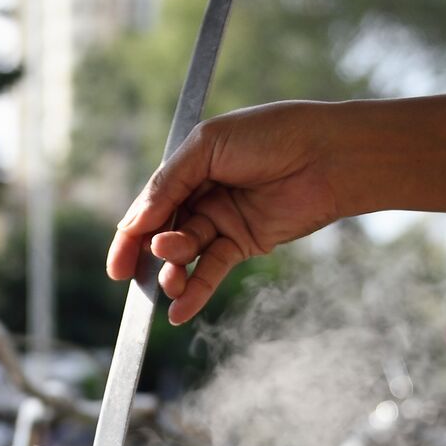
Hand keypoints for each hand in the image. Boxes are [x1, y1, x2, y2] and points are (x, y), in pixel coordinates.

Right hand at [108, 102, 345, 323]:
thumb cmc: (271, 135)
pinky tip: (180, 310)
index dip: (130, 234)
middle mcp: (202, 194)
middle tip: (132, 277)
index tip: (117, 263)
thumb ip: (169, 183)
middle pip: (162, 232)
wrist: (328, 154)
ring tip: (172, 281)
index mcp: (189, 166)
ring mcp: (223, 221)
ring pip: (186, 255)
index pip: (150, 205)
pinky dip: (196, 292)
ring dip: (173, 272)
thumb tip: (135, 222)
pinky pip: (212, 271)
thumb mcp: (207, 147)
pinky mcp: (245, 243)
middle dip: (146, 257)